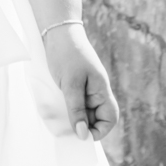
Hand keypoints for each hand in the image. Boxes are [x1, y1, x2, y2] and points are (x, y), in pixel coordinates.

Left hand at [42, 23, 117, 141]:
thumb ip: (76, 110)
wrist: (57, 30)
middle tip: (66, 128)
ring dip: (73, 117)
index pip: (110, 117)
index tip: (82, 135)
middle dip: (83, 125)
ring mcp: (85, 87)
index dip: (99, 131)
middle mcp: (96, 90)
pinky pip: (74, 103)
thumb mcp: (70, 84)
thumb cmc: (67, 53)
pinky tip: (55, 109)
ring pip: (84, 111)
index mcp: (101, 89)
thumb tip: (82, 135)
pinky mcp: (73, 84)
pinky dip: (67, 108)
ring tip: (59, 118)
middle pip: (96, 117)